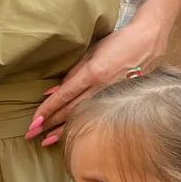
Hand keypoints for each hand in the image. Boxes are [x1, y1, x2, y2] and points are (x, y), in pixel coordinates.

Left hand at [26, 13, 164, 144]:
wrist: (148, 41)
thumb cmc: (118, 42)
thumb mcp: (91, 52)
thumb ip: (72, 72)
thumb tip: (53, 91)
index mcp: (93, 73)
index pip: (64, 96)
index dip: (47, 110)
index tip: (34, 121)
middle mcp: (101, 88)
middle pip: (70, 110)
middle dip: (49, 124)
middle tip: (32, 135)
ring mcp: (112, 96)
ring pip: (82, 117)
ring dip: (63, 130)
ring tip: (46, 141)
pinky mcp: (120, 100)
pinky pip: (95, 115)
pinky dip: (81, 125)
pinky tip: (70, 133)